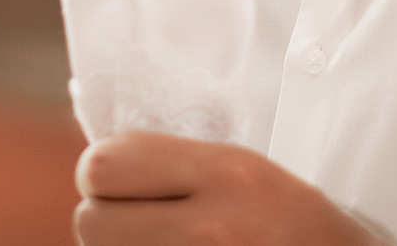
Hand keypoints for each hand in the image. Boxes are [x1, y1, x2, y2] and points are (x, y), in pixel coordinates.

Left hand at [74, 133, 392, 244]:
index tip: (131, 184)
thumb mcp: (254, 174)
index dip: (109, 175)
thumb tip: (100, 169)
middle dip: (109, 223)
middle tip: (148, 225)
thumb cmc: (306, 233)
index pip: (102, 165)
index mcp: (227, 177)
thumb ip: (181, 164)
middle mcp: (208, 232)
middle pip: (90, 223)